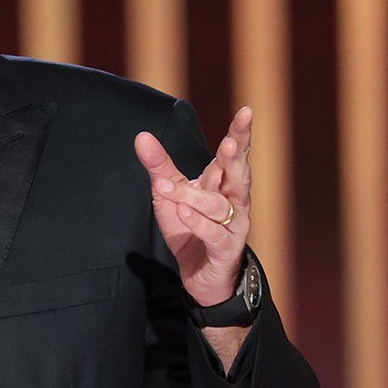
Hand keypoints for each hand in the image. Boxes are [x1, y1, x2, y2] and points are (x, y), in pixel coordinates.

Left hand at [134, 107, 252, 307]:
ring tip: (169, 186)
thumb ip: (159, 166)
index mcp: (223, 183)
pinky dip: (199, 224)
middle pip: (239, 175)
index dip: (240, 134)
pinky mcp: (225, 250)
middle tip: (230, 142)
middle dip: (235, 158)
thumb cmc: (190, 228)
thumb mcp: (170, 193)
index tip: (246, 112)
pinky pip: (214, 235)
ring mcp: (233, 227)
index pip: (233, 154)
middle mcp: (234, 201)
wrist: (202, 275)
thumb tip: (141, 136)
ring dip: (194, 196)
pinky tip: (184, 212)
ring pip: (218, 206)